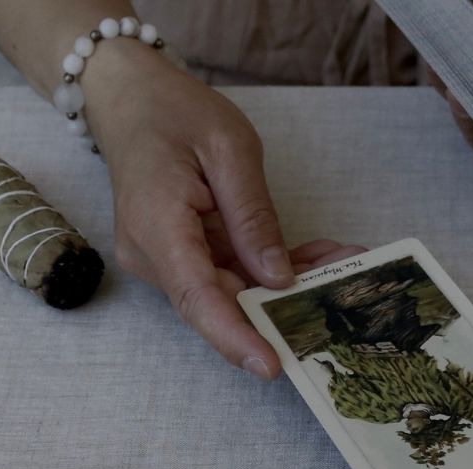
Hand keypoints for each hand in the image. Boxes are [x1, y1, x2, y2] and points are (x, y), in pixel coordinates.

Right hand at [83, 42, 365, 378]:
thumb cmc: (173, 112)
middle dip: (283, 305)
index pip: (198, 297)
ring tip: (341, 262)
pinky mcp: (177, 256)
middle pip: (219, 302)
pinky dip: (266, 269)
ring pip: (228, 291)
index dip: (236, 336)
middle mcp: (153, 255)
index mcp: (158, 226)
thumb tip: (276, 277)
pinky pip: (224, 274)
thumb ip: (253, 217)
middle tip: (345, 287)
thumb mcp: (229, 149)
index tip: (271, 365)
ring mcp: (162, 259)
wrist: (127, 100)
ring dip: (283, 284)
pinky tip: (313, 258)